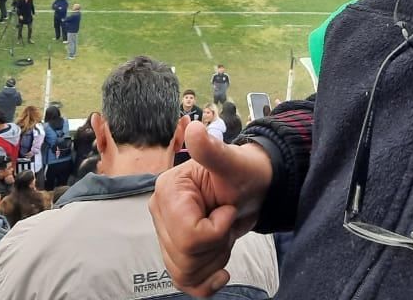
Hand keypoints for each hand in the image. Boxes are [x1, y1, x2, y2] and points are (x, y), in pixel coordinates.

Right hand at [149, 121, 273, 296]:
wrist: (252, 189)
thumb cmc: (244, 173)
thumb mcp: (234, 164)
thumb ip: (213, 151)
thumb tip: (195, 128)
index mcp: (168, 191)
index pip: (188, 235)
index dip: (216, 231)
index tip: (228, 210)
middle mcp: (160, 212)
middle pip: (185, 257)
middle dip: (216, 246)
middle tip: (228, 220)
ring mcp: (165, 233)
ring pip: (184, 272)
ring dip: (214, 260)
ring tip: (224, 234)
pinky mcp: (175, 251)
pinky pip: (184, 282)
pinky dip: (205, 283)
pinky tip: (221, 272)